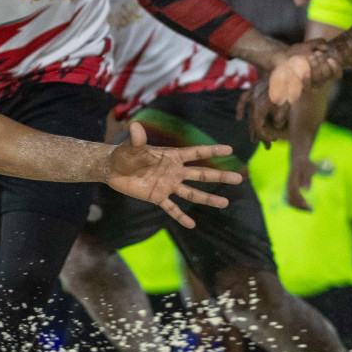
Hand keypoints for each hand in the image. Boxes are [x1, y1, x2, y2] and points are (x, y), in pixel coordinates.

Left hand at [105, 122, 243, 229]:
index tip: (229, 150)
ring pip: (191, 193)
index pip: (195, 153)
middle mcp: (174, 171)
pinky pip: (171, 208)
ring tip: (224, 203)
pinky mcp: (157, 197)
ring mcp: (167, 185)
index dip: (211, 151)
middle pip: (200, 174)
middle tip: (238, 178)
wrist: (113, 169)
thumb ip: (137, 140)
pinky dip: (180, 216)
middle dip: (219, 176)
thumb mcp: (131, 147)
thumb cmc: (124, 154)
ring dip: (207, 198)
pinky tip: (191, 224)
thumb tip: (135, 126)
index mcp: (171, 156)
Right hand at [237, 85, 290, 145]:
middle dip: (261, 136)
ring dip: (252, 128)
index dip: (266, 136)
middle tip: (267, 147)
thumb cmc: (289, 82)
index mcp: (261, 107)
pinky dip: (241, 109)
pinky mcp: (253, 90)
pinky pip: (243, 101)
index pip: (259, 127)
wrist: (282, 63)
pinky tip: (240, 117)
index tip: (274, 140)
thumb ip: (282, 114)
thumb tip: (277, 126)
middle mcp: (253, 103)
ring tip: (254, 140)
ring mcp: (252, 96)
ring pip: (249, 115)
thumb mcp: (289, 99)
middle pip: (254, 124)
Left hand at [265, 41, 340, 103]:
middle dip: (323, 63)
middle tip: (316, 54)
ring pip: (318, 80)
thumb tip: (325, 47)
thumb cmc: (296, 52)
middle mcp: (318, 80)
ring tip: (310, 57)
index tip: (330, 59)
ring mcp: (309, 85)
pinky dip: (307, 78)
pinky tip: (304, 71)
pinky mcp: (298, 88)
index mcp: (324, 71)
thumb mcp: (307, 45)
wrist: (279, 58)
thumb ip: (318, 43)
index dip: (336, 68)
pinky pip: (306, 86)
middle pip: (326, 75)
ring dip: (316, 67)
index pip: (336, 74)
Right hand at [286, 148, 315, 211]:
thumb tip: (307, 190)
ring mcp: (288, 187)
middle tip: (311, 210)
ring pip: (290, 200)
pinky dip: (296, 204)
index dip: (299, 199)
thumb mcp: (309, 169)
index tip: (307, 204)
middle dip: (300, 205)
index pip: (294, 191)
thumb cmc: (305, 164)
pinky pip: (290, 199)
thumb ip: (308, 179)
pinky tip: (304, 207)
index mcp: (292, 179)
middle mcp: (288, 184)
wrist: (298, 159)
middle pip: (290, 198)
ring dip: (298, 207)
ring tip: (309, 210)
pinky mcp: (290, 189)